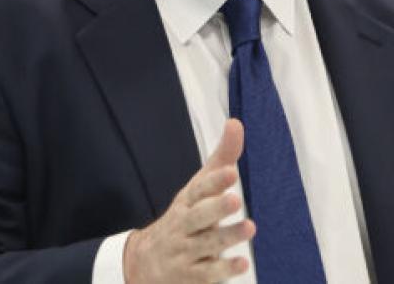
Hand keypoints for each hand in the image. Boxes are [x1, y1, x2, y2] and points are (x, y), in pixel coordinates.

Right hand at [124, 119, 255, 283]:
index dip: (214, 181)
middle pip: (199, 215)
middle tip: (236, 199)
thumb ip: (222, 158)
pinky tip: (241, 263)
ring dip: (228, 236)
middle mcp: (185, 225)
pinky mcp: (192, 276)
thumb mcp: (199, 188)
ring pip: (207, 243)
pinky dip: (224, 269)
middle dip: (216, 207)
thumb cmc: (184, 218)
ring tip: (250, 227)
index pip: (199, 189)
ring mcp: (186, 251)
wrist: (143, 263)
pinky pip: (208, 273)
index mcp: (187, 201)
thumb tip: (236, 123)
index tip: (231, 172)